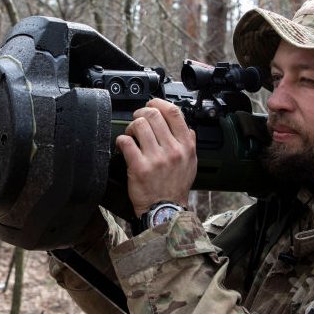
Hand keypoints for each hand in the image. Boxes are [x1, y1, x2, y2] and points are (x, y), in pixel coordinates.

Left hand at [114, 99, 196, 216]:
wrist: (165, 211)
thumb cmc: (175, 188)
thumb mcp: (191, 164)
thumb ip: (189, 144)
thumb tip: (187, 127)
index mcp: (186, 146)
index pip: (174, 113)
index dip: (159, 103)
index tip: (151, 104)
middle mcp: (172, 150)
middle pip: (154, 115)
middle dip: (141, 113)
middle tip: (137, 120)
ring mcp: (156, 158)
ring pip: (138, 125)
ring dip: (130, 127)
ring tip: (131, 136)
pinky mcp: (139, 167)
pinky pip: (126, 142)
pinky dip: (121, 140)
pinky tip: (123, 146)